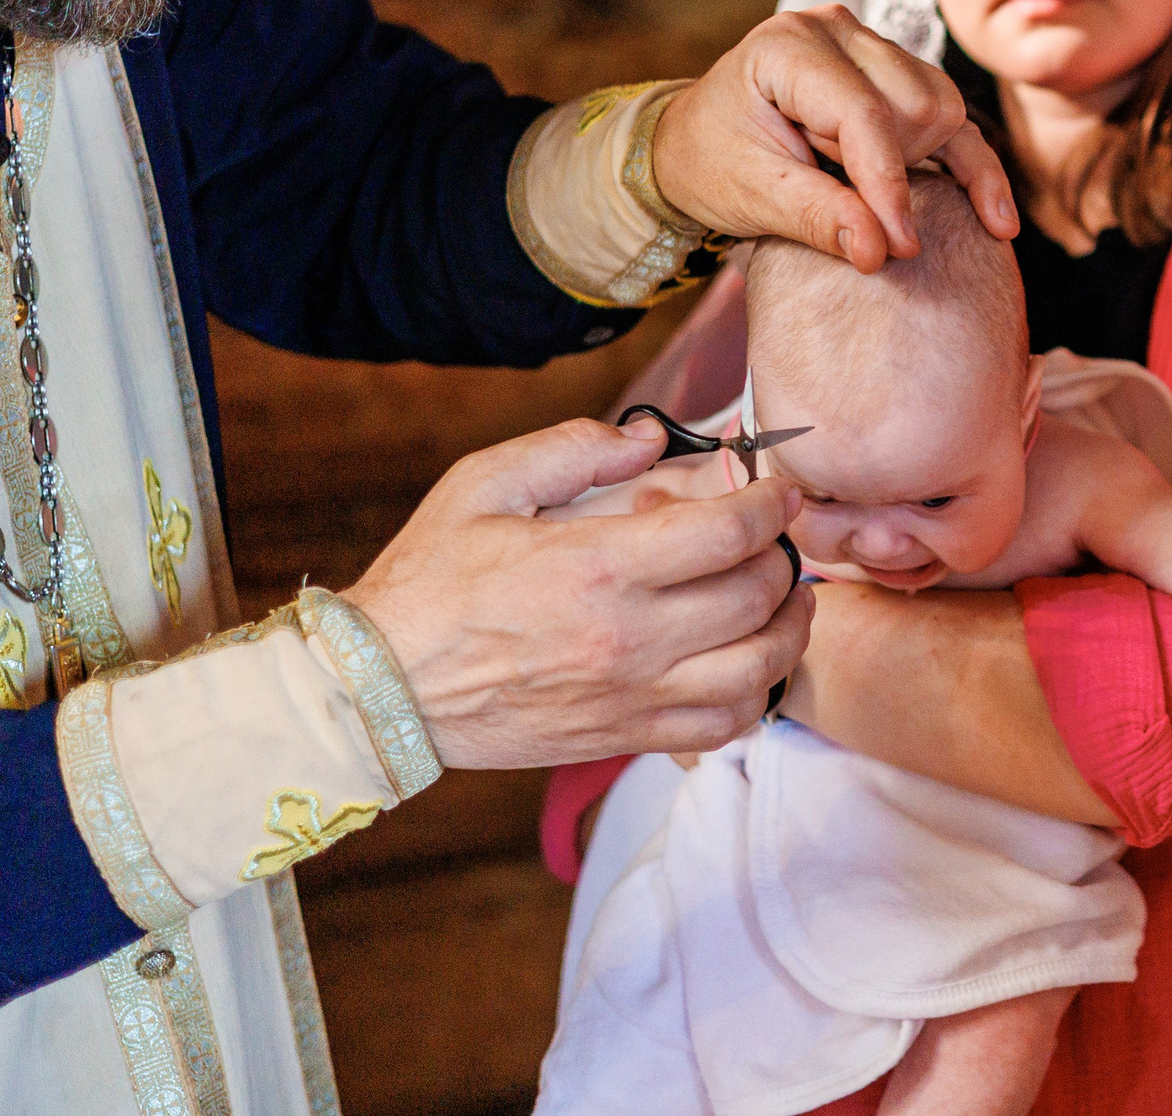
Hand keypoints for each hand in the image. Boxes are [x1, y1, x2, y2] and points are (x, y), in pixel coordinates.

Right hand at [345, 419, 814, 767]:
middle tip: (771, 535)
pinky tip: (748, 659)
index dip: (770, 503)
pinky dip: (755, 692)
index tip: (777, 489)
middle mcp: (629, 636)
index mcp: (599, 566)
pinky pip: (724, 725)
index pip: (727, 532)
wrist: (383, 688)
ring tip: (784, 596)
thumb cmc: (431, 580)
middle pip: (756, 594)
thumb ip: (572, 448)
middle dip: (779, 554)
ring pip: (758, 667)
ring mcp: (632, 695)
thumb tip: (649, 437)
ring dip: (788, 626)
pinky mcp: (625, 735)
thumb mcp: (484, 485)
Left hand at [652, 6, 1018, 270]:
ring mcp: (871, 47)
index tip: (899, 247)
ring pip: (941, 108)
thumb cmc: (710, 164)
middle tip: (838, 197)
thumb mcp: (750, 196)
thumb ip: (816, 218)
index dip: (887, 184)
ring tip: (854, 182)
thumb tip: (879, 251)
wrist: (693, 146)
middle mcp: (838, 31)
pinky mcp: (894, 75)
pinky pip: (951, 120)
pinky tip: (996, 221)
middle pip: (915, 103)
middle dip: (896, 168)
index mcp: (789, 46)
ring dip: (917, 162)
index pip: (863, 113)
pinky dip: (970, 168)